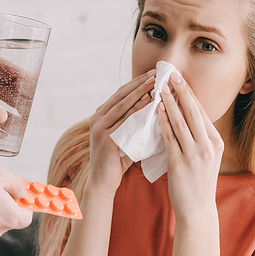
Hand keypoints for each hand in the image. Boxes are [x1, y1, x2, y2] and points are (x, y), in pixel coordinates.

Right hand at [88, 70, 155, 194]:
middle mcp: (97, 118)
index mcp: (101, 115)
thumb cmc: (117, 161)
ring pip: (122, 105)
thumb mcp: (125, 137)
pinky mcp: (104, 138)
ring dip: (139, 92)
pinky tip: (149, 103)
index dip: (137, 82)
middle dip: (140, 83)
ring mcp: (99, 127)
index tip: (153, 73)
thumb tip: (155, 107)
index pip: (121, 93)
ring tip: (155, 83)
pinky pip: (124, 121)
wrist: (103, 182)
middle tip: (157, 73)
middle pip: (121, 95)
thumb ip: (132, 122)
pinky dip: (137, 110)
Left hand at [157, 72, 223, 219]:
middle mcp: (208, 146)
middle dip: (181, 91)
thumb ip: (198, 138)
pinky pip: (169, 137)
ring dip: (169, 102)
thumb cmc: (197, 183)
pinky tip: (156, 110)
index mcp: (216, 143)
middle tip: (170, 74)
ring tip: (159, 87)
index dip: (190, 94)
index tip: (180, 79)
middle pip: (193, 112)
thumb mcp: (205, 157)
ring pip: (180, 122)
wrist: (197, 209)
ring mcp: (195, 155)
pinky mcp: (180, 164)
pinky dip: (162, 121)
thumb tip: (184, 115)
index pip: (201, 112)